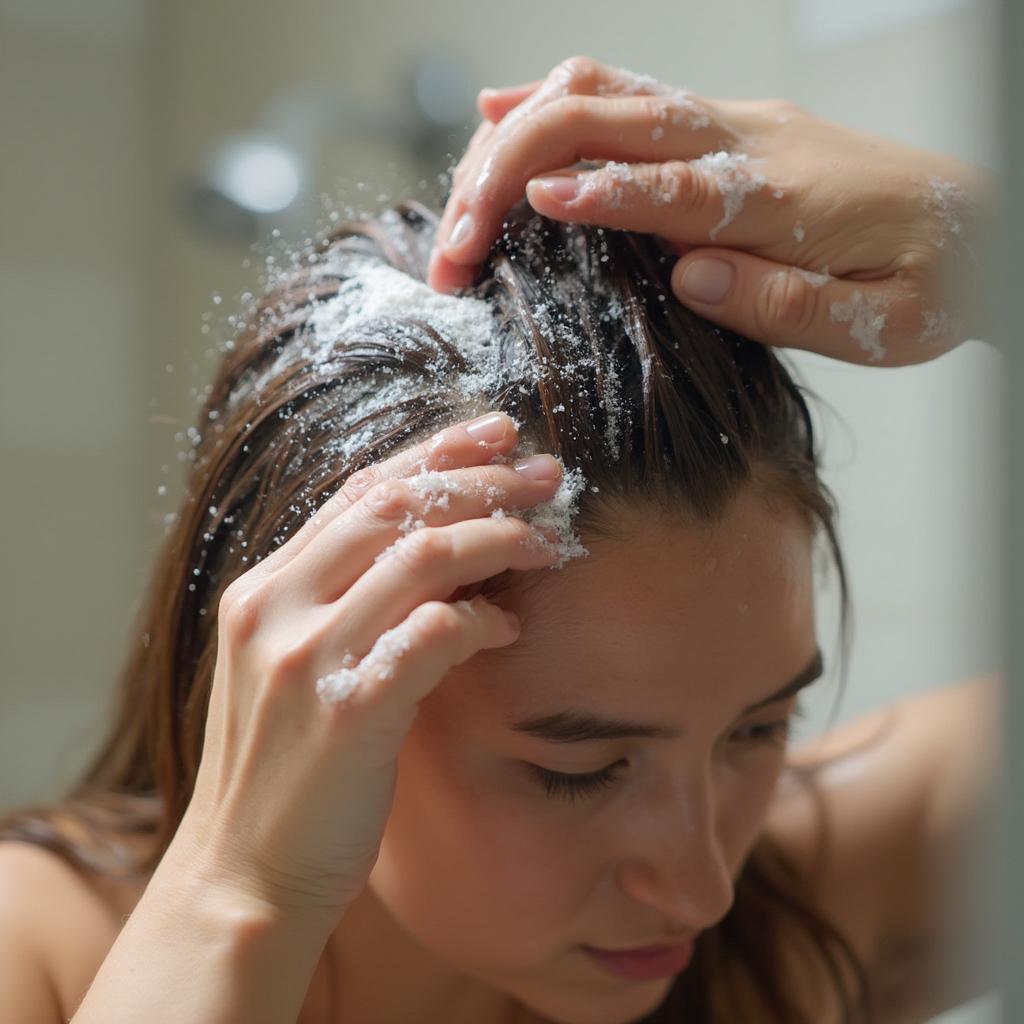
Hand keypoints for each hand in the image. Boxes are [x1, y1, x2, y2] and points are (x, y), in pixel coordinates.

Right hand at [172, 413, 562, 917]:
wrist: (247, 874)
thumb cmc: (289, 769)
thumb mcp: (300, 666)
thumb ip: (347, 601)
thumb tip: (439, 546)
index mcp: (264, 589)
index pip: (359, 490)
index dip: (434, 452)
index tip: (495, 432)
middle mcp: (275, 607)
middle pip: (394, 505)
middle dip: (480, 477)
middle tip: (546, 472)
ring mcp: (306, 657)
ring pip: (420, 554)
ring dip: (496, 537)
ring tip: (545, 542)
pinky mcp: (347, 713)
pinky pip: (434, 633)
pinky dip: (481, 618)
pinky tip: (508, 626)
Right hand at [428, 56, 994, 366]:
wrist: (985, 225)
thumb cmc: (932, 282)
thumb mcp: (878, 324)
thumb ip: (782, 300)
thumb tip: (685, 276)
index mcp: (778, 198)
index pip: (671, 185)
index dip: (594, 190)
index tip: (521, 209)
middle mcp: (744, 140)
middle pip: (608, 121)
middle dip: (511, 173)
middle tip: (455, 251)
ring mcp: (730, 122)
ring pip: (605, 93)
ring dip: (517, 136)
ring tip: (460, 204)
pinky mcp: (725, 126)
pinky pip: (626, 96)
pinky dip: (555, 106)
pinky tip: (503, 121)